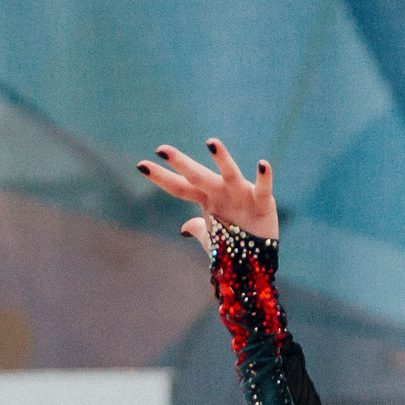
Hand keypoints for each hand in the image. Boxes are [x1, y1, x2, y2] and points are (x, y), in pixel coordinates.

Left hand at [137, 138, 278, 252]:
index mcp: (206, 199)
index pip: (179, 187)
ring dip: (222, 159)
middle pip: (198, 177)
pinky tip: (263, 164)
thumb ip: (197, 228)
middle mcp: (221, 192)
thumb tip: (183, 228)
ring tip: (211, 143)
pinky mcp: (262, 204)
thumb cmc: (234, 245)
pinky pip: (262, 190)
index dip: (161, 177)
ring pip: (230, 175)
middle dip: (181, 163)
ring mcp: (241, 196)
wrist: (258, 261)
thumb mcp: (211, 239)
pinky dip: (264, 178)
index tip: (140, 165)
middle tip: (162, 149)